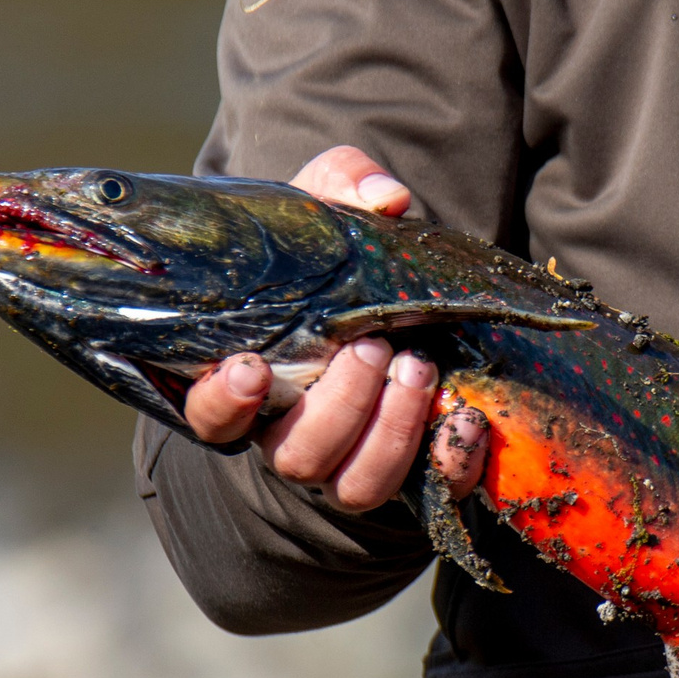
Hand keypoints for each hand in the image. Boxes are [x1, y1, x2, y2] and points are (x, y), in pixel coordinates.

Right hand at [181, 146, 489, 511]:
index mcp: (249, 383)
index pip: (211, 417)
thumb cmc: (329, 260)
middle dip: (340, 404)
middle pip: (296, 453)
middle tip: (374, 347)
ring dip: (389, 431)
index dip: (223, 403)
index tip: (249, 368)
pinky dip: (450, 464)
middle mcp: (290, 432)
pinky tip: (467, 419)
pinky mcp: (408, 472)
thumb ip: (341, 185)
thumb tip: (386, 197)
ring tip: (418, 367)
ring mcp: (347, 461)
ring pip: (354, 483)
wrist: (383, 303)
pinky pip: (426, 492)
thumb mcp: (324, 211)